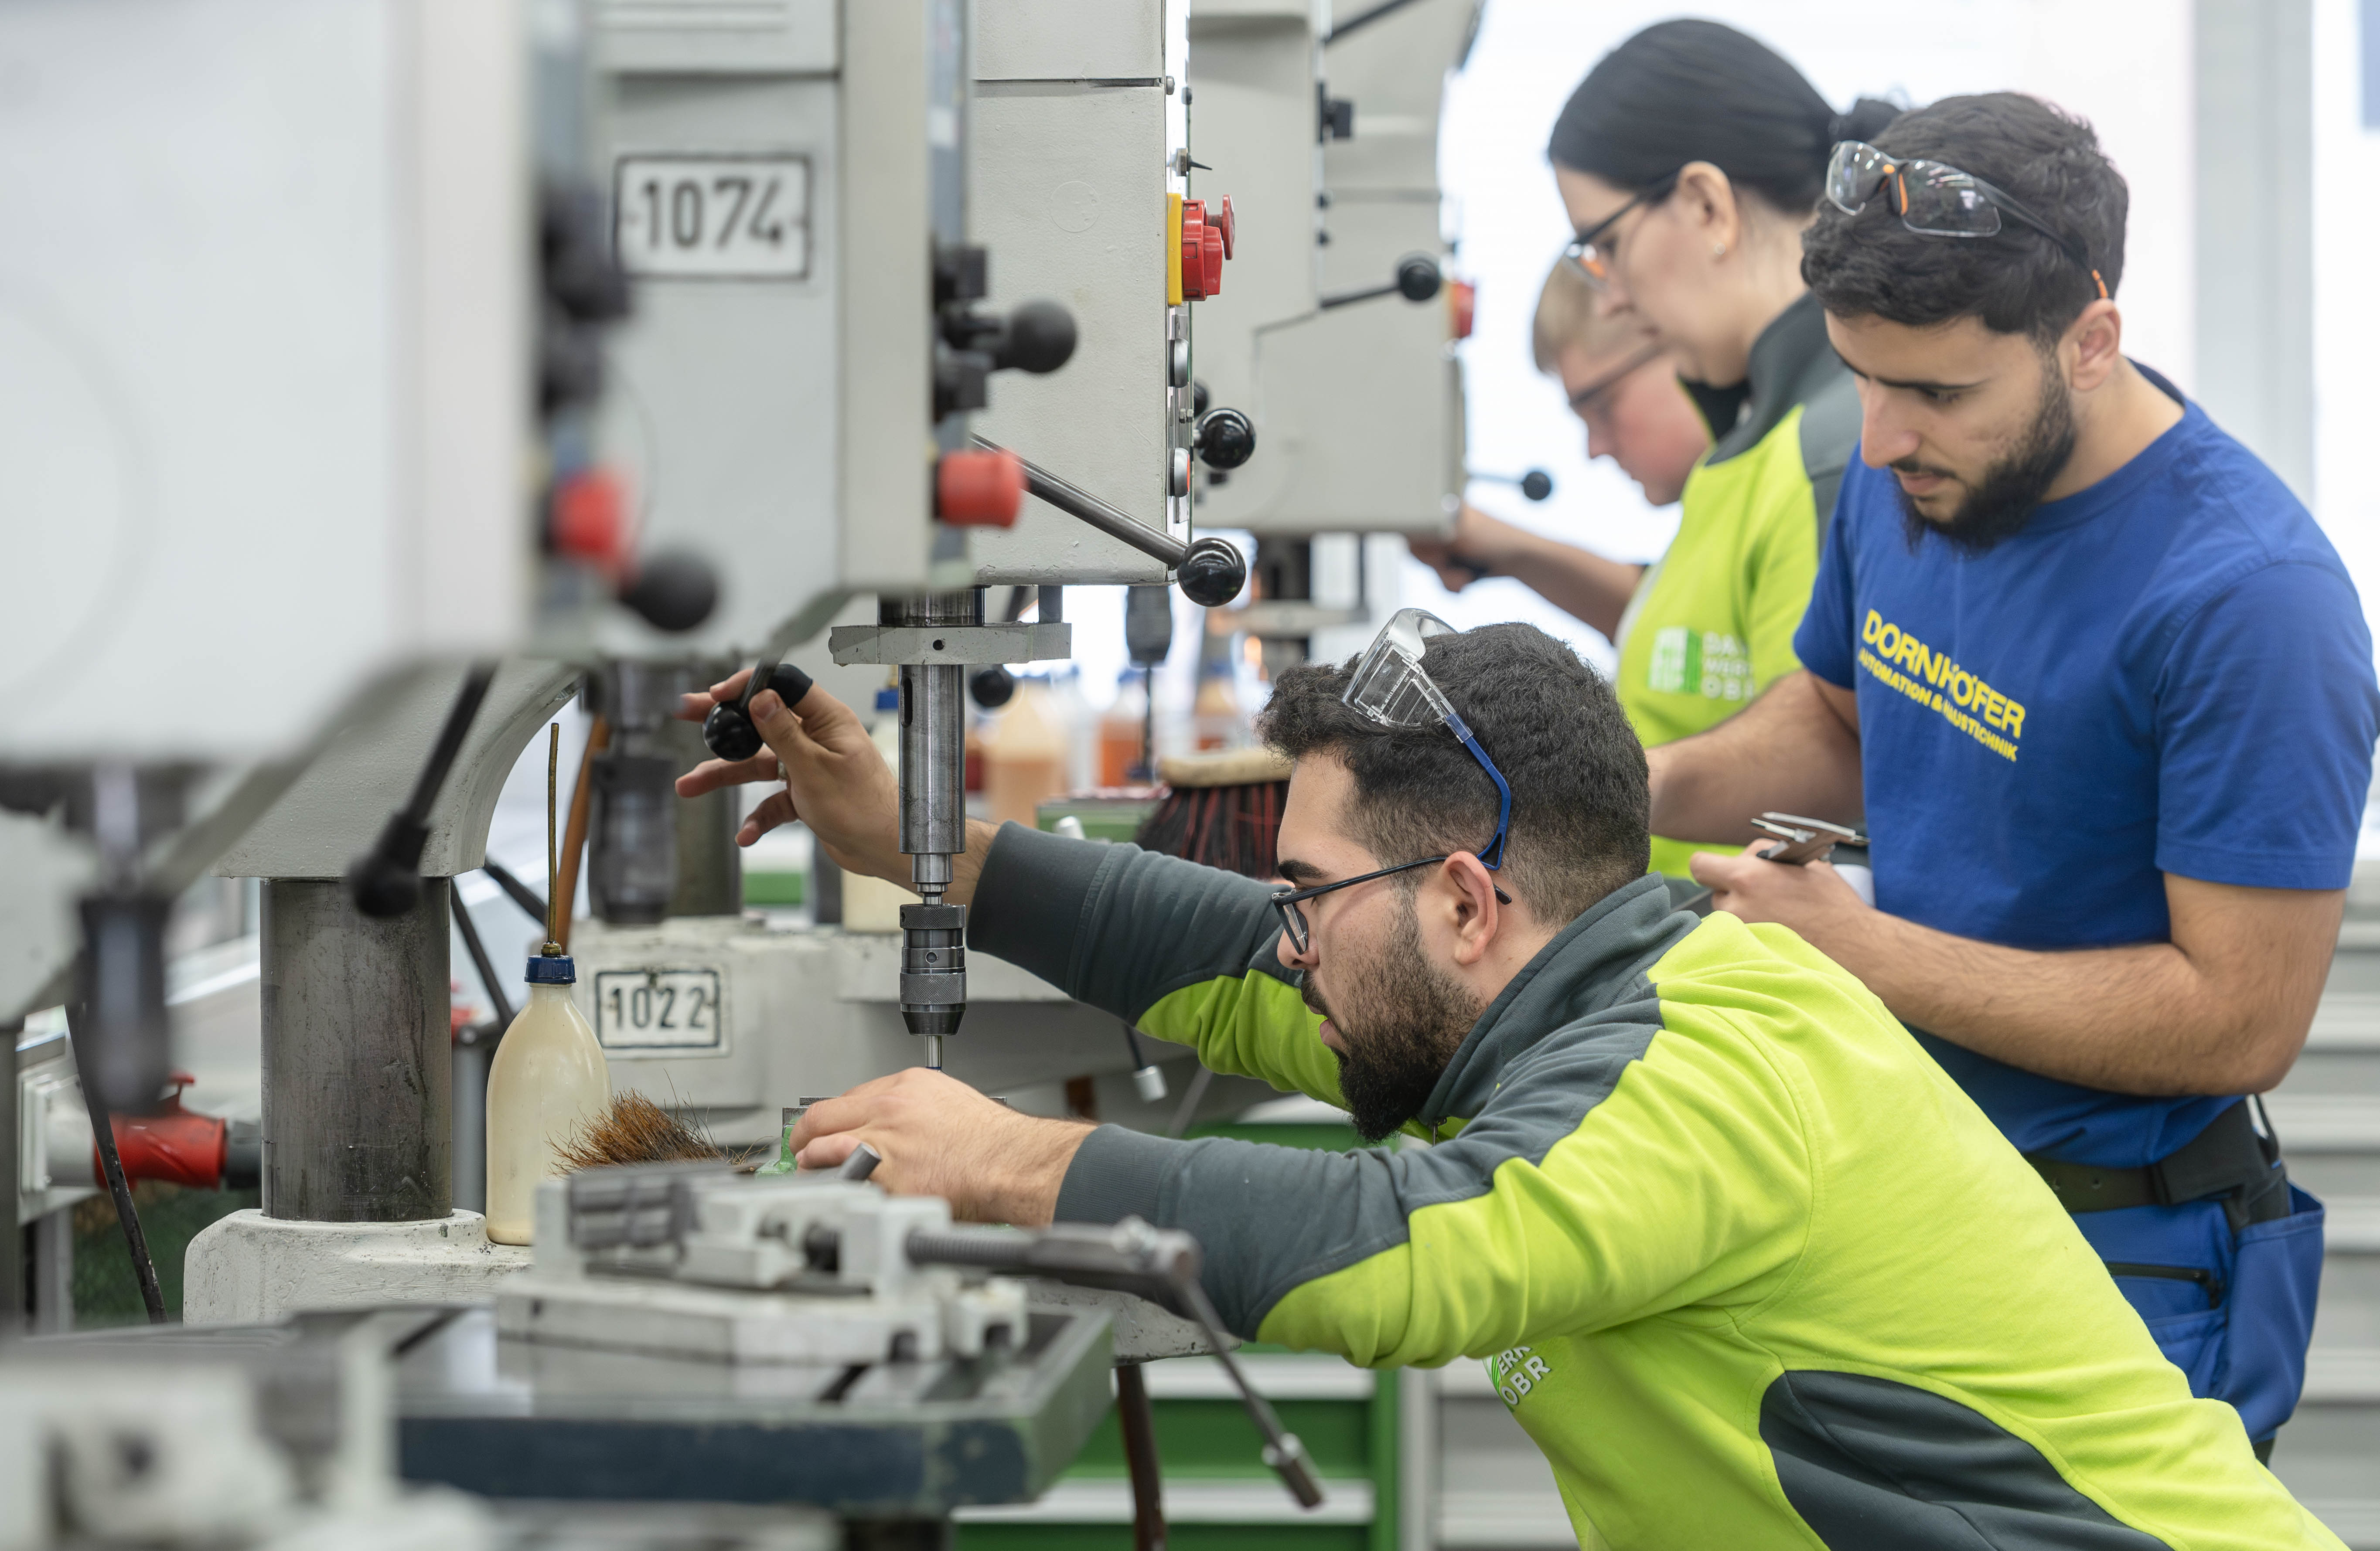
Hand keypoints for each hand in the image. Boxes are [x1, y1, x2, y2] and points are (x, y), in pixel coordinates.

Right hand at [672, 670, 903, 877]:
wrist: (885, 849)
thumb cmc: (865, 808)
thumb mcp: (814, 768)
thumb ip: (783, 733)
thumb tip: (761, 698)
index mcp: (828, 720)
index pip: (784, 686)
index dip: (749, 685)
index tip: (718, 693)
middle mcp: (817, 738)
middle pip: (762, 722)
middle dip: (723, 722)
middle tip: (689, 713)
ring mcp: (809, 766)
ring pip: (758, 763)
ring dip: (725, 775)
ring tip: (691, 784)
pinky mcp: (806, 793)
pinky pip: (771, 800)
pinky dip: (757, 816)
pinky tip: (746, 833)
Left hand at [790, 1068, 1093, 1224]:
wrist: (1011, 1163)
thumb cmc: (993, 1142)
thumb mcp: (951, 1103)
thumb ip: (916, 1110)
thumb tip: (897, 1127)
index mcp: (906, 1086)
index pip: (851, 1095)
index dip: (834, 1116)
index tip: (829, 1127)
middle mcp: (890, 1107)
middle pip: (825, 1114)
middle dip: (806, 1133)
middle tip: (801, 1148)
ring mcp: (884, 1140)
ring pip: (823, 1144)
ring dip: (809, 1159)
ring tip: (809, 1171)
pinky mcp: (884, 1174)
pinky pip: (842, 1178)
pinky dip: (830, 1183)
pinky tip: (829, 1190)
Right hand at [1406, 503, 1522, 592]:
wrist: (1519, 560)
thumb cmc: (1496, 540)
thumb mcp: (1459, 533)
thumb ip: (1430, 532)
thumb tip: (1407, 532)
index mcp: (1442, 508)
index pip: (1412, 528)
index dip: (1421, 546)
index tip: (1438, 553)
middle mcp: (1442, 524)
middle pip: (1418, 550)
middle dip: (1436, 565)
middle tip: (1450, 564)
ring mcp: (1449, 544)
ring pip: (1429, 567)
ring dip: (1446, 576)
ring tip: (1464, 576)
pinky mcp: (1455, 561)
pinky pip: (1440, 577)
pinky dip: (1451, 583)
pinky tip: (1465, 581)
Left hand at [1688, 849, 1872, 944]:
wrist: (1856, 947)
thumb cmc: (1834, 904)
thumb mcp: (1803, 863)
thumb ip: (1768, 856)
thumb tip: (1750, 856)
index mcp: (1747, 876)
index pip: (1700, 864)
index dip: (1712, 866)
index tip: (1724, 869)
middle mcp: (1736, 905)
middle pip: (1715, 891)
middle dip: (1732, 890)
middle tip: (1761, 894)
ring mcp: (1740, 933)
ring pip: (1726, 916)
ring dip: (1741, 913)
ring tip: (1774, 916)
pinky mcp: (1747, 954)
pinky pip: (1737, 937)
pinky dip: (1750, 933)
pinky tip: (1775, 933)